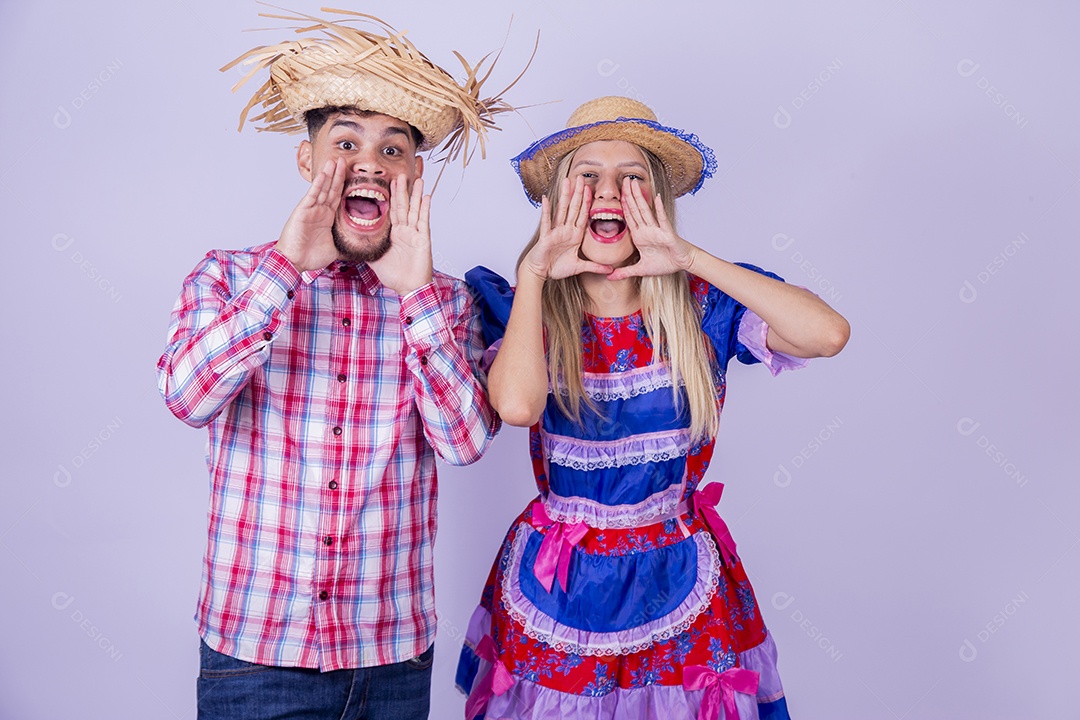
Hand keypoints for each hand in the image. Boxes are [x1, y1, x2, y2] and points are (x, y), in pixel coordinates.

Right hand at [275, 157, 345, 272]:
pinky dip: (318, 185)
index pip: (338, 197)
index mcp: (327, 218)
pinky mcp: (303, 211)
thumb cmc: (310, 257)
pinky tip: (323, 174)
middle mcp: (319, 211)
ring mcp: (311, 210)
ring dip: (329, 174)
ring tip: (334, 161)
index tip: (352, 175)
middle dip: (338, 175)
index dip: (344, 186)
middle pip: (331, 189)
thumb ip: (344, 242)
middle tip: (343, 160)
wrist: (294, 262)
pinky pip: (312, 196)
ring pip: (322, 189)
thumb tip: (358, 246)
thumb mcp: (334, 248)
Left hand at [367, 174, 432, 295]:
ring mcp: (414, 234)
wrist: (409, 288)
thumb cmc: (395, 275)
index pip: (389, 211)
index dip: (388, 197)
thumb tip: (350, 240)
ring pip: (414, 209)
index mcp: (393, 233)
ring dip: (415, 194)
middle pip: (402, 206)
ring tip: (416, 179)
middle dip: (400, 190)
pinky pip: (423, 221)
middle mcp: (404, 231)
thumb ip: (365, 247)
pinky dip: (424, 209)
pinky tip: (426, 197)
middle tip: (400, 174)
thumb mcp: (374, 258)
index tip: (386, 182)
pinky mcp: (422, 239)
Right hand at [519, 176, 612, 281]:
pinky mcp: (545, 237)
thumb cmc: (555, 267)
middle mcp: (565, 230)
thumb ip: (595, 267)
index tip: (591, 189)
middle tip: (581, 177)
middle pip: (573, 208)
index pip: (582, 215)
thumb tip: (610, 269)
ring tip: (567, 181)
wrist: (540, 273)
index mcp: (574, 235)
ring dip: (564, 196)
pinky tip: (545, 199)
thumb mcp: (579, 267)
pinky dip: (546, 211)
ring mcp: (555, 232)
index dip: (587, 202)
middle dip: (578, 193)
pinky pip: (546, 222)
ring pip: (561, 210)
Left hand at [608, 177, 699, 279]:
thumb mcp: (641, 269)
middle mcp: (647, 229)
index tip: (615, 195)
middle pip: (635, 210)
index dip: (622, 206)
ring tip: (634, 183)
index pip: (629, 218)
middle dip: (629, 195)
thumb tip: (609, 277)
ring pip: (646, 211)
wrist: (682, 263)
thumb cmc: (665, 263)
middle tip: (623, 180)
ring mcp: (657, 229)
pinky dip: (659, 209)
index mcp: (640, 236)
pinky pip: (662, 219)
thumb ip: (625, 272)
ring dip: (640, 197)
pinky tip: (656, 198)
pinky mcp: (667, 232)